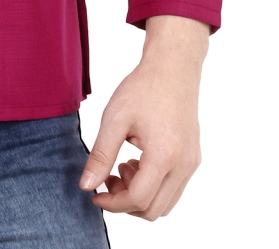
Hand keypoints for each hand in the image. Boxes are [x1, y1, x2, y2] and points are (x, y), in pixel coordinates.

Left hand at [78, 14, 209, 219]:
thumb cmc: (142, 88)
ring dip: (140, 196)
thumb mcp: (114, 119)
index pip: (138, 200)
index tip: (94, 194)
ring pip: (166, 204)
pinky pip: (174, 189)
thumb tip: (86, 186)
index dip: (112, 204)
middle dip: (125, 202)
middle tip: (108, 178)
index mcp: (164, 155)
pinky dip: (153, 187)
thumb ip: (100, 155)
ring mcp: (191, 164)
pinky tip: (137, 162)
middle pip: (154, 210)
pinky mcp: (193, 159)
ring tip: (122, 166)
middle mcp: (183, 165)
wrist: (173, 68)